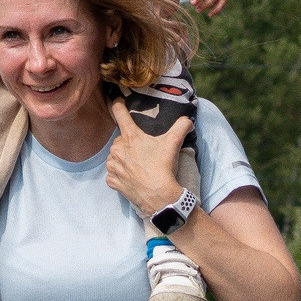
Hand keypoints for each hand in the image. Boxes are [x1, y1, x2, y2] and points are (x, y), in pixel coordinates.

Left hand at [107, 101, 192, 215]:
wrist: (159, 196)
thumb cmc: (164, 168)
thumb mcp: (173, 143)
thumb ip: (181, 126)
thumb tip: (188, 120)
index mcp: (130, 137)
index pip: (119, 113)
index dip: (118, 105)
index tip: (118, 103)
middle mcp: (117, 149)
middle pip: (120, 139)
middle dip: (129, 143)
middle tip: (143, 151)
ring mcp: (113, 166)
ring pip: (115, 156)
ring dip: (123, 158)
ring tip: (138, 165)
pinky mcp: (112, 181)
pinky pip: (113, 174)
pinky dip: (120, 174)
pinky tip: (131, 177)